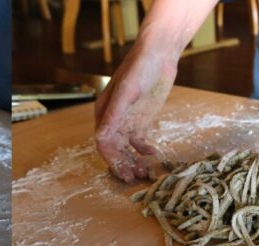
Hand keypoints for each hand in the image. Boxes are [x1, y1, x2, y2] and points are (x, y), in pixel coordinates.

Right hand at [94, 42, 176, 182]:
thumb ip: (114, 115)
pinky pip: (140, 141)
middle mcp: (113, 120)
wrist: (158, 54)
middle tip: (136, 178)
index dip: (112, 160)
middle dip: (124, 164)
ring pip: (127, 148)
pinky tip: (154, 155)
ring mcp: (128, 120)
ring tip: (146, 173)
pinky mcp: (142, 120)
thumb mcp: (126, 91)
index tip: (124, 173)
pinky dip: (145, 150)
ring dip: (134, 161)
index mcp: (104, 113)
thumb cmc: (139, 68)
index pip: (103, 143)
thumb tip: (100, 138)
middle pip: (115, 149)